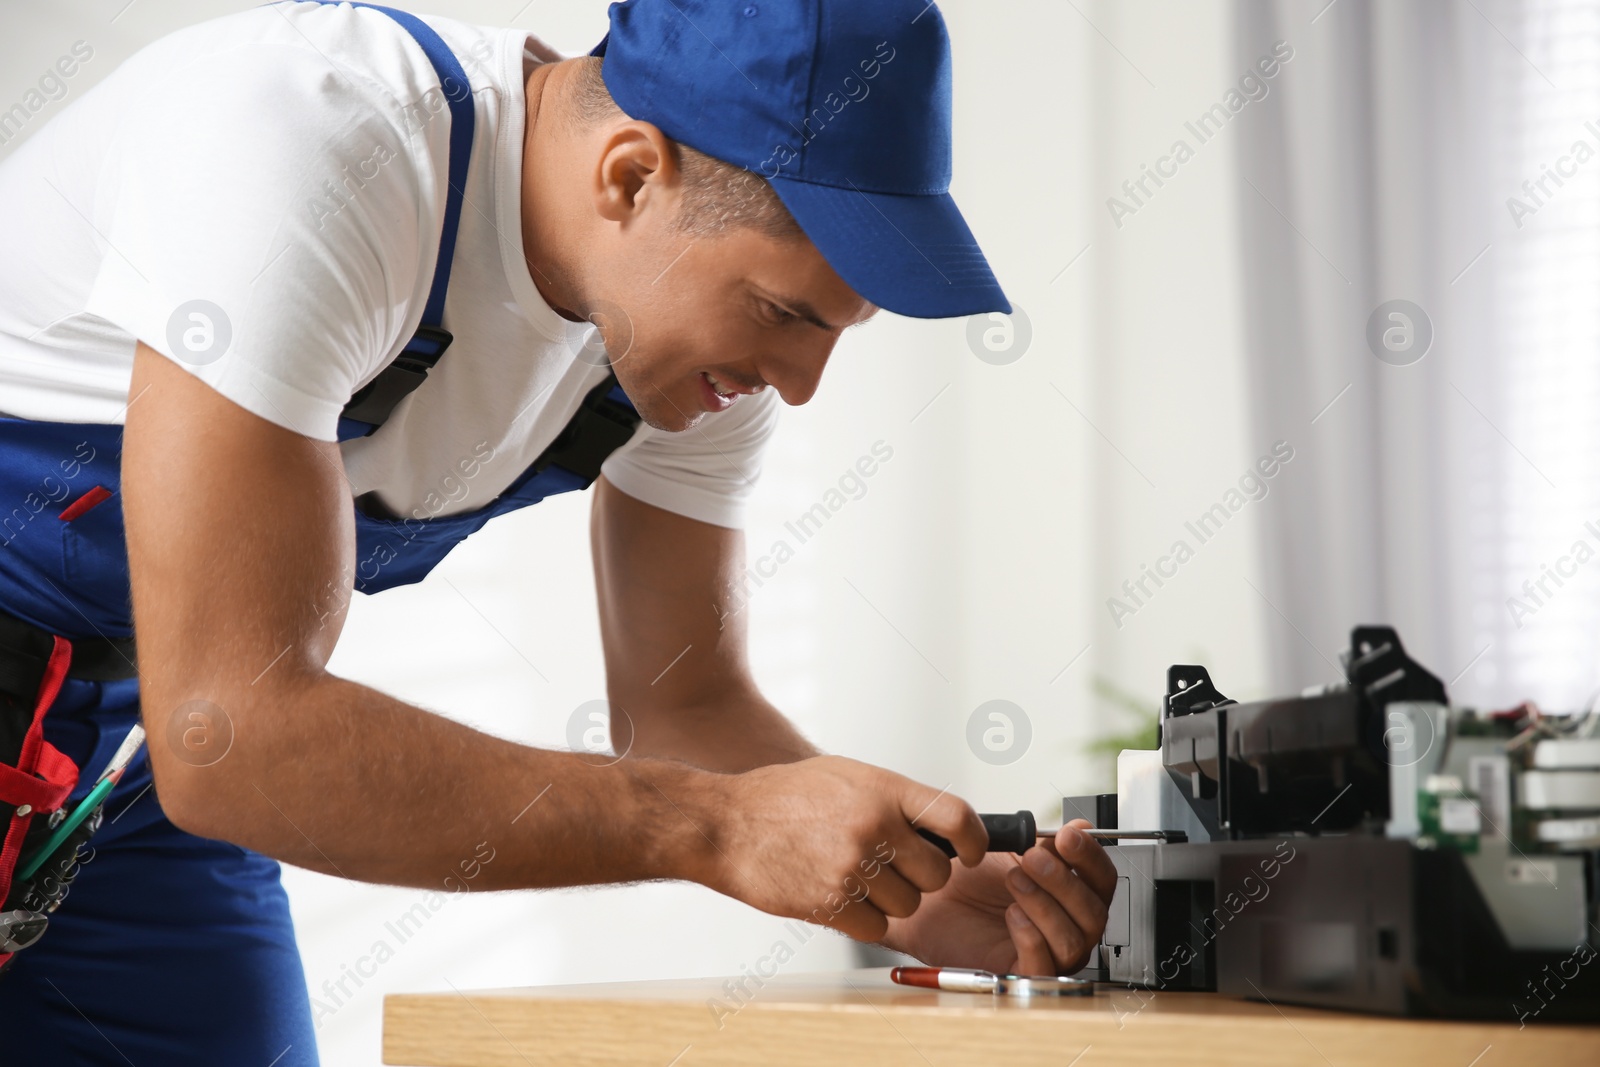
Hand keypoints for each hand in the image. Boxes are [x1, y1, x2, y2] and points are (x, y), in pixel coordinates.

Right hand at [696, 756, 987, 941]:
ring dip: (890, 900)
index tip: (970, 853)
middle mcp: (874, 827)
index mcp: (882, 790)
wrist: (725, 825)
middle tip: (894, 868)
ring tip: (854, 877)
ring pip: (908, 905)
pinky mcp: (832, 903)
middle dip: (922, 877)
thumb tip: (936, 824)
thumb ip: (890, 797)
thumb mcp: (842, 775)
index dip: (975, 840)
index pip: (957, 817)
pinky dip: (862, 919)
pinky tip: (836, 896)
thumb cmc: (780, 798)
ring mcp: (854, 867)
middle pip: (937, 874)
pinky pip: (876, 926)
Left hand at [881, 820, 1116, 974]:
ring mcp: (1050, 953)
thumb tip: (1082, 828)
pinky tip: (1012, 914)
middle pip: (1094, 913)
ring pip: (1073, 941)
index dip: (1090, 857)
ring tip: (1014, 880)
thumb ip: (1050, 842)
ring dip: (1044, 905)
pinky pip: (1044, 965)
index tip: (1067, 837)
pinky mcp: (1022, 974)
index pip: (1103, 879)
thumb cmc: (972, 878)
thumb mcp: (1012, 851)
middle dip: (1065, 881)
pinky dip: (1031, 936)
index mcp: (1073, 893)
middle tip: (1032, 858)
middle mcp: (1069, 926)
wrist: (933, 899)